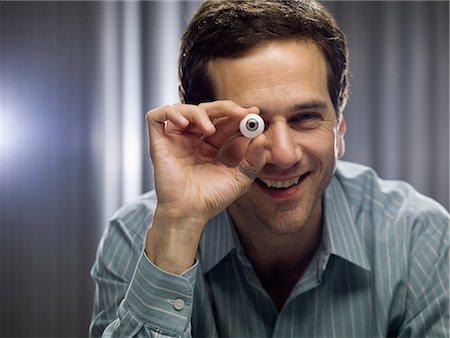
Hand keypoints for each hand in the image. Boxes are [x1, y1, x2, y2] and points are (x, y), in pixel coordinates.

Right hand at [144, 101, 266, 272]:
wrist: (190, 214)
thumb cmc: (211, 199)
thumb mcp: (240, 178)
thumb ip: (254, 159)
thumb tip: (263, 137)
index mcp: (210, 146)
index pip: (224, 122)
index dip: (238, 115)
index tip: (254, 112)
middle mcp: (192, 140)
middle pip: (206, 111)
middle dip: (224, 108)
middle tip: (240, 112)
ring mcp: (175, 140)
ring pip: (184, 110)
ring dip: (200, 112)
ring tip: (209, 128)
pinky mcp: (158, 142)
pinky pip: (157, 117)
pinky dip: (171, 113)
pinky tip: (185, 124)